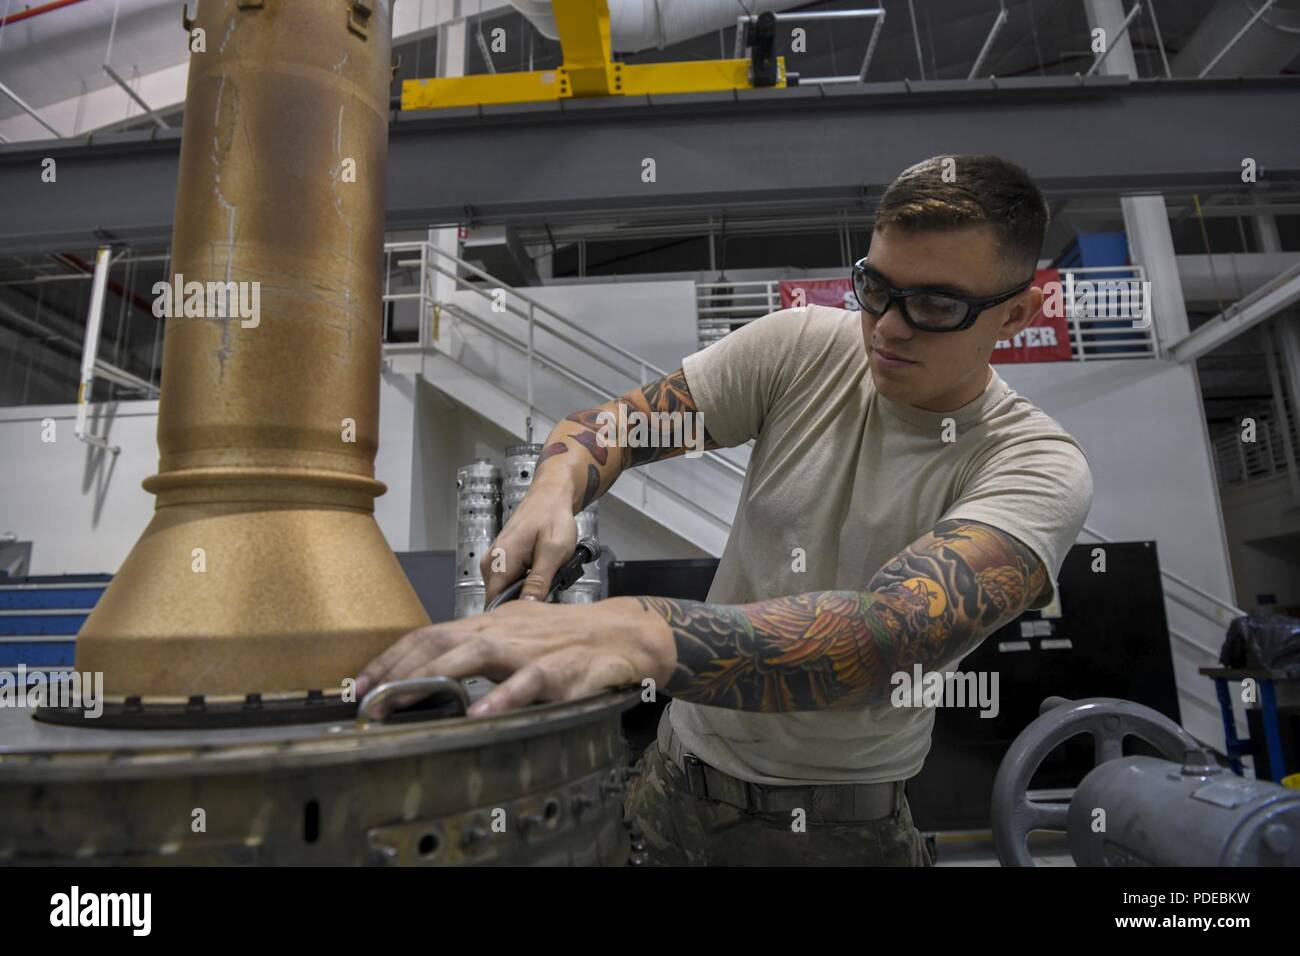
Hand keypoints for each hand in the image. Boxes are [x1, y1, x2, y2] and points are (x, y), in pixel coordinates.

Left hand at [354, 597, 673, 718]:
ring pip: (473, 655)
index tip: (359, 683)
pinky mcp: (557, 669)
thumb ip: (478, 651)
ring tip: (398, 701)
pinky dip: (501, 699)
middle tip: (364, 698)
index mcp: (488, 625)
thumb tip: (435, 670)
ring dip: (431, 678)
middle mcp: (501, 631)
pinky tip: (478, 716)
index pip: (428, 635)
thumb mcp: (515, 638)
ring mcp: (528, 649)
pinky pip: (526, 685)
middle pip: (438, 641)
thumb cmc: (565, 639)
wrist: (621, 635)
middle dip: (397, 669)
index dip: (391, 658)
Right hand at [482, 480, 577, 604]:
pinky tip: (543, 575)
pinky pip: (511, 583)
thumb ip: (539, 581)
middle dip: (525, 604)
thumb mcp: (553, 551)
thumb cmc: (553, 517)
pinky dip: (528, 584)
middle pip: (501, 601)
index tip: (535, 619)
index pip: (495, 604)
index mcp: (499, 562)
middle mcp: (491, 564)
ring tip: (549, 581)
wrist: (550, 496)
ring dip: (528, 593)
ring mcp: (494, 563)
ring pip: (507, 593)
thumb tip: (527, 607)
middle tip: (550, 595)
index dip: (514, 615)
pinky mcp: (502, 562)